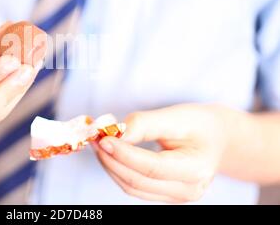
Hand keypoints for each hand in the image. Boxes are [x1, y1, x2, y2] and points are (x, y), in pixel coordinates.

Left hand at [95, 104, 240, 202]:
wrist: (218, 138)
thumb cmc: (200, 124)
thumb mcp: (175, 116)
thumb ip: (144, 124)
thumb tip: (115, 135)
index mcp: (196, 169)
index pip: (151, 167)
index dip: (123, 154)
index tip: (103, 138)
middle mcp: (188, 190)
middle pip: (138, 181)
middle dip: (111, 160)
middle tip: (95, 138)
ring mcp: (177, 197)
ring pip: (132, 188)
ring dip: (111, 166)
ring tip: (99, 144)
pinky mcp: (166, 195)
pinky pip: (136, 188)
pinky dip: (119, 171)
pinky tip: (111, 153)